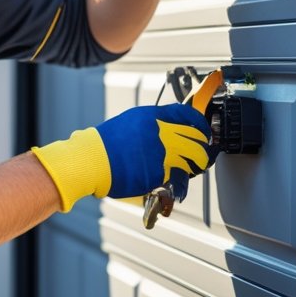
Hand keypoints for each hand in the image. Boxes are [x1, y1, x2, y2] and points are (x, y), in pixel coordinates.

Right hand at [31, 103, 215, 211]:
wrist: (91, 161)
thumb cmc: (106, 144)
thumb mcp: (130, 122)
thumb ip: (153, 124)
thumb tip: (171, 128)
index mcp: (152, 117)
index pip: (188, 115)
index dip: (200, 123)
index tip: (203, 130)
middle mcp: (161, 132)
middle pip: (197, 138)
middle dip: (204, 147)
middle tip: (204, 152)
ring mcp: (162, 153)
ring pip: (192, 159)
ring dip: (196, 165)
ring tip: (194, 168)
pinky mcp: (160, 173)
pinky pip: (177, 177)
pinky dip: (179, 181)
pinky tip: (176, 182)